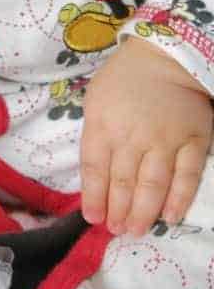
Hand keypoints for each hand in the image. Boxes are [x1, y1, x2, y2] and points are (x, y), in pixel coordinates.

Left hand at [80, 34, 212, 234]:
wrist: (167, 57)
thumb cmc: (124, 80)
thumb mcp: (96, 101)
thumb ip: (95, 137)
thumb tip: (96, 177)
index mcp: (103, 124)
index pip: (95, 169)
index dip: (94, 197)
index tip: (93, 218)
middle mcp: (133, 136)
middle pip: (123, 182)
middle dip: (118, 211)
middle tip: (116, 231)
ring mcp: (166, 140)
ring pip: (152, 185)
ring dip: (143, 213)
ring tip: (135, 231)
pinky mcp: (194, 142)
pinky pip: (187, 177)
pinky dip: (178, 199)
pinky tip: (169, 217)